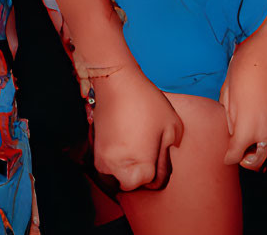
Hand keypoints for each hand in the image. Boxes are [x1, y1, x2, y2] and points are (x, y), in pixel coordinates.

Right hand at [90, 66, 183, 189]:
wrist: (117, 84)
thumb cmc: (147, 104)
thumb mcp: (172, 125)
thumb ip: (170, 150)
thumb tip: (163, 163)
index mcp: (137, 167)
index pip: (149, 181)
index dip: (158, 167)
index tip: (159, 149)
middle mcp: (115, 170)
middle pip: (130, 183)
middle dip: (140, 172)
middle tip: (148, 148)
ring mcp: (101, 162)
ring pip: (116, 177)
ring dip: (127, 167)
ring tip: (136, 143)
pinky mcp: (94, 151)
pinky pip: (108, 165)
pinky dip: (116, 159)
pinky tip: (126, 139)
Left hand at [220, 27, 266, 170]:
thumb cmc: (250, 63)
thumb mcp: (228, 89)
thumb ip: (229, 115)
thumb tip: (233, 128)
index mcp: (246, 129)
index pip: (235, 157)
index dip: (227, 156)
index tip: (226, 153)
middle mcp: (265, 131)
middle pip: (256, 162)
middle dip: (246, 159)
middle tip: (239, 148)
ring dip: (261, 146)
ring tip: (253, 134)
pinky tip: (264, 118)